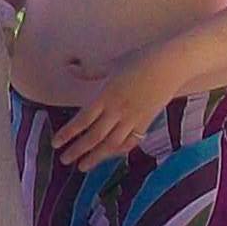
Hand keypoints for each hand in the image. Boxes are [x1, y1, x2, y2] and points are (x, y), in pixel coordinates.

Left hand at [52, 52, 171, 169]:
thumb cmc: (140, 59)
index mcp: (106, 95)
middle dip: (78, 150)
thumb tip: (69, 68)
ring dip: (96, 157)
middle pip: (94, 136)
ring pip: (112, 143)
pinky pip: (131, 141)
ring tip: (82, 166)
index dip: (68, 133)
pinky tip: (110, 156)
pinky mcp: (146, 122)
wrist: (170, 64)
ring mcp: (133, 118)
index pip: (83, 120)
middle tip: (64, 160)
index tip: (55, 143)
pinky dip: (119, 150)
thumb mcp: (111, 64)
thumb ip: (89, 71)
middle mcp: (118, 110)